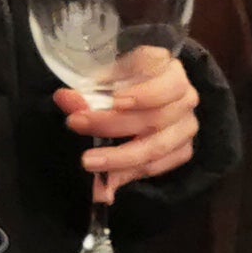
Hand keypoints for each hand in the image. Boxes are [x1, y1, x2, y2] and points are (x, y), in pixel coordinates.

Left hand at [56, 40, 197, 199]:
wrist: (141, 98)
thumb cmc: (121, 81)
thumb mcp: (104, 77)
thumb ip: (87, 89)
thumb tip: (65, 99)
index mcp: (170, 70)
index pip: (168, 83)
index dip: (144, 94)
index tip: (115, 100)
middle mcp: (185, 98)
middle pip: (155, 117)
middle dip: (112, 124)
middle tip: (76, 123)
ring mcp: (186, 126)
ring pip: (156, 147)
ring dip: (120, 158)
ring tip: (89, 162)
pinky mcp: (182, 150)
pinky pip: (157, 167)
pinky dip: (129, 174)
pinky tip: (106, 181)